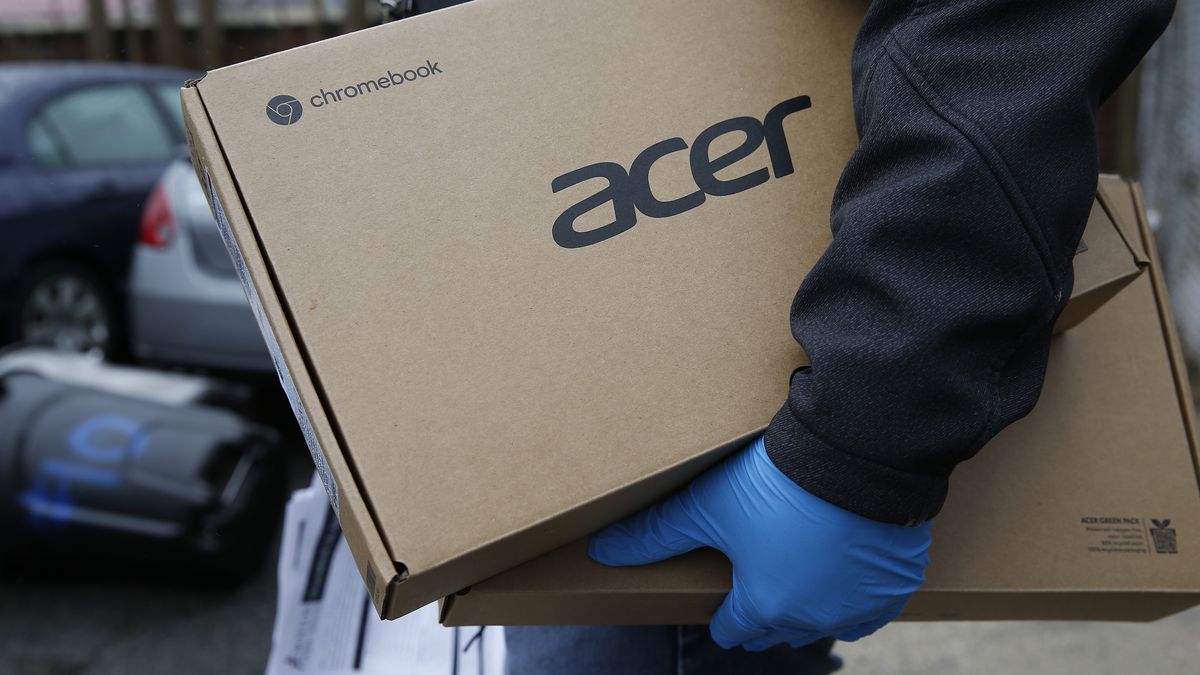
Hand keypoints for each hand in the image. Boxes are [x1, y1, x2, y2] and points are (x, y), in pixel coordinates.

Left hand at [588, 436, 931, 650]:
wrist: (855, 456)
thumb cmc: (775, 484)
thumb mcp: (705, 507)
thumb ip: (654, 535)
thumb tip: (601, 552)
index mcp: (762, 606)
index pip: (731, 629)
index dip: (721, 613)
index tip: (721, 598)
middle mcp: (811, 618)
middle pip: (776, 629)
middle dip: (763, 612)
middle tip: (755, 580)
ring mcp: (858, 605)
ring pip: (825, 621)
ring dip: (810, 606)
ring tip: (797, 576)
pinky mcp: (895, 583)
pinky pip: (871, 607)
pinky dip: (856, 597)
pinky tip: (845, 576)